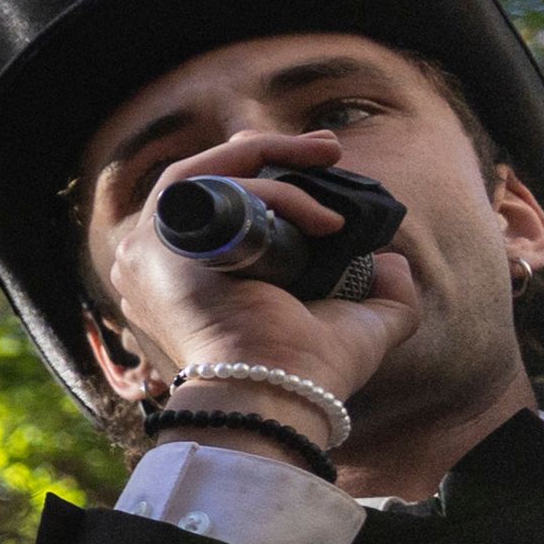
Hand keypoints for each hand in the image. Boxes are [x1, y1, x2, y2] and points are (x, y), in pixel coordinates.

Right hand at [105, 129, 413, 430]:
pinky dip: (273, 193)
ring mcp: (149, 255)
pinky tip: (320, 219)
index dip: (256, 174)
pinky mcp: (160, 248)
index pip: (207, 203)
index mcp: (185, 281)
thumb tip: (394, 262)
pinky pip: (216, 193)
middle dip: (265, 151)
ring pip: (205, 176)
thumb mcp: (357, 325)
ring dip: (269, 157)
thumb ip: (382, 292)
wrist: (279, 393)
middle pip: (198, 178)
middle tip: (326, 149)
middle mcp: (155, 265)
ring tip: (325, 159)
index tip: (315, 165)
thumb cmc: (306, 372)